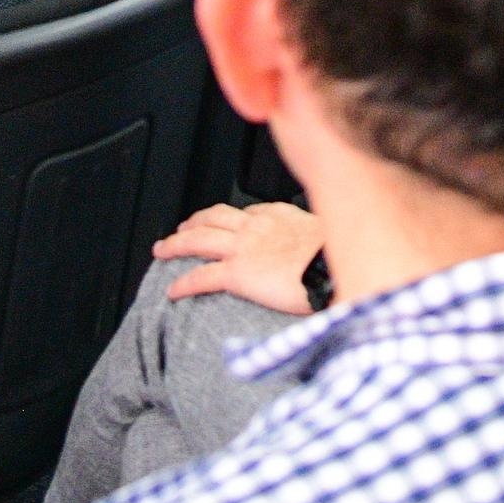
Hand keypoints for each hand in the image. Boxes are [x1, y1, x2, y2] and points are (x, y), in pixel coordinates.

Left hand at [156, 202, 324, 312]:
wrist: (334, 266)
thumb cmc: (340, 256)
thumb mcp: (334, 235)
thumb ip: (318, 238)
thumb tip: (325, 252)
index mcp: (280, 215)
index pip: (249, 211)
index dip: (234, 217)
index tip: (230, 222)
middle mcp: (256, 226)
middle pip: (215, 217)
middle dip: (195, 221)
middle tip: (183, 227)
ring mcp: (243, 248)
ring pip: (198, 239)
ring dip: (176, 243)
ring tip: (163, 249)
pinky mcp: (236, 273)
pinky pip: (201, 276)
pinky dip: (183, 283)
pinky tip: (173, 290)